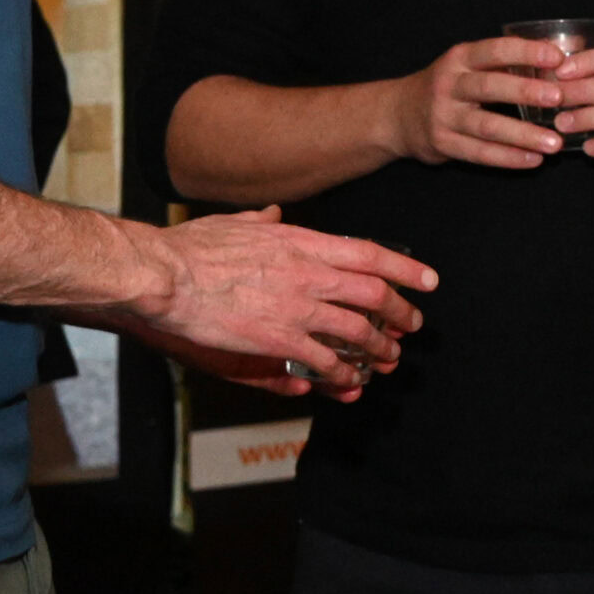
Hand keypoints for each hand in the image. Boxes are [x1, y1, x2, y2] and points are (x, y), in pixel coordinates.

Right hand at [141, 205, 435, 394]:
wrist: (165, 275)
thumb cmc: (192, 247)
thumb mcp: (235, 222)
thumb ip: (263, 220)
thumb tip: (275, 212)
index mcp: (301, 241)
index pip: (369, 252)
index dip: (405, 267)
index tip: (428, 279)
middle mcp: (308, 273)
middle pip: (373, 293)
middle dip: (400, 311)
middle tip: (413, 323)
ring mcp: (296, 307)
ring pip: (357, 330)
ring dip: (379, 347)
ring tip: (390, 358)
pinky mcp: (278, 339)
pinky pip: (324, 360)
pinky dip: (342, 373)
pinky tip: (349, 380)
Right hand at [390, 37, 569, 168]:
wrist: (399, 114)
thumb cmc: (450, 85)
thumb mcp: (470, 64)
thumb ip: (510, 60)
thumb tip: (564, 51)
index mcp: (460, 58)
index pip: (494, 50)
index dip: (525, 52)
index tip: (557, 57)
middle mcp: (449, 84)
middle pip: (489, 87)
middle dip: (525, 91)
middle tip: (558, 99)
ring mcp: (443, 115)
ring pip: (486, 126)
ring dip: (522, 135)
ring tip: (553, 143)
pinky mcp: (442, 143)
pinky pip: (479, 153)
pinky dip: (508, 158)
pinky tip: (533, 160)